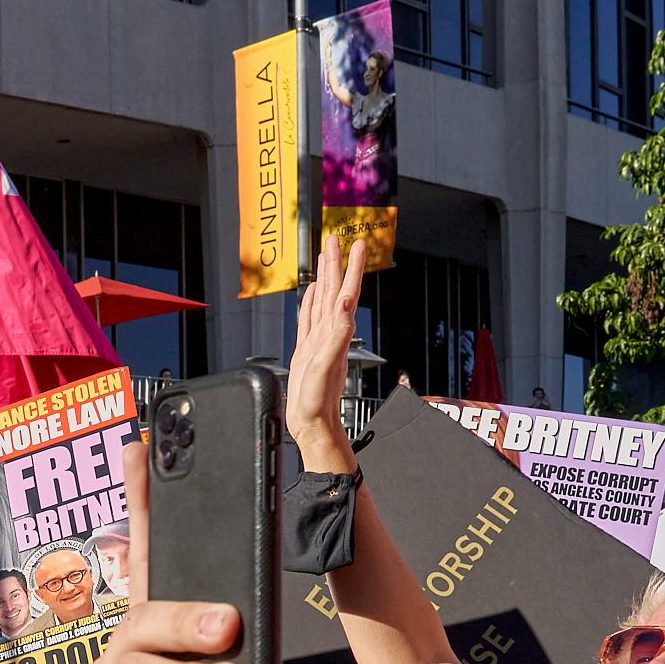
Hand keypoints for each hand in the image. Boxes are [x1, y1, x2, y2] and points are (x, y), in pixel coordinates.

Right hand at [284, 234, 361, 454]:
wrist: (313, 424)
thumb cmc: (319, 401)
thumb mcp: (327, 365)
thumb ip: (337, 333)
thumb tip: (344, 303)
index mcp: (337, 333)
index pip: (346, 292)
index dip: (351, 268)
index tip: (356, 245)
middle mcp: (331, 332)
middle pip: (335, 290)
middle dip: (336, 263)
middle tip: (336, 239)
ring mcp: (320, 340)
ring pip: (323, 300)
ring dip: (326, 277)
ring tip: (326, 257)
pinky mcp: (308, 349)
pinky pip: (310, 318)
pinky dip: (312, 302)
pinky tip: (314, 292)